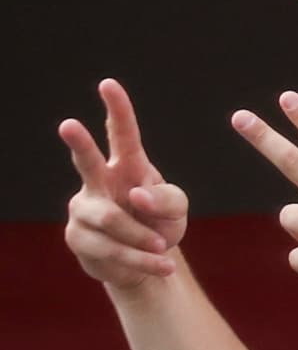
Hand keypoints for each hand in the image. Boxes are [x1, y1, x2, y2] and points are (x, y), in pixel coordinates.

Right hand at [59, 81, 191, 290]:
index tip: (108, 85)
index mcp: (127, 166)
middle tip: (68, 125)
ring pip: (112, 219)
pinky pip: (111, 248)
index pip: (122, 134)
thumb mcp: (176, 209)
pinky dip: (141, 259)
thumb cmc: (158, 223)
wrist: (144, 261)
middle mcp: (99, 181)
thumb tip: (136, 195)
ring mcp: (84, 208)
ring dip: (142, 237)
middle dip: (79, 144)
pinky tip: (160, 264)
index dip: (117, 109)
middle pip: (87, 161)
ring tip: (161, 247)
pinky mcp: (78, 237)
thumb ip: (166, 198)